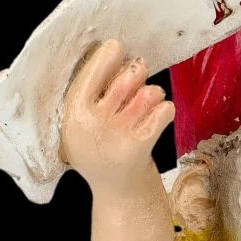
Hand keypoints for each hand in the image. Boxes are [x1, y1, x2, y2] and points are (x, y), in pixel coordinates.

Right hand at [61, 39, 173, 191]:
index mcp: (74, 115)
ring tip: (148, 101)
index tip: (116, 47)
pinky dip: (165, 109)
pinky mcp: (141, 145)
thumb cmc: (101, 149)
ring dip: (153, 92)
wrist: (118, 193)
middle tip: (139, 73)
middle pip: (126, 78)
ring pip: (148, 92)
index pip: (90, 75)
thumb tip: (113, 51)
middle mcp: (94, 124)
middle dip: (137, 70)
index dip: (105, 57)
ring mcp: (118, 135)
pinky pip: (163, 111)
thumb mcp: (82, 124)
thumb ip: (92, 93)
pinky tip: (158, 117)